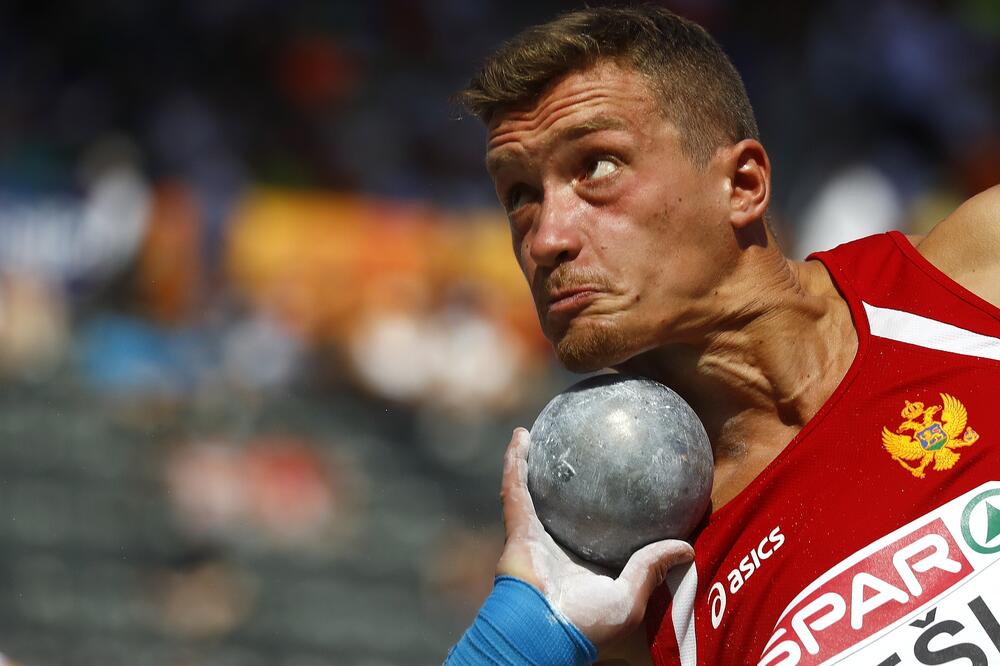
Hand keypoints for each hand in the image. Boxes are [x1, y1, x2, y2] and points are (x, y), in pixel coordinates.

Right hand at [496, 428, 693, 649]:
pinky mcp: (518, 527)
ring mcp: (534, 535)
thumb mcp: (630, 597)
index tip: (620, 483)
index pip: (593, 530)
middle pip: (559, 504)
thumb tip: (687, 547)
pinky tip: (523, 435)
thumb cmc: (587, 623)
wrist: (544, 630)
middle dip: (564, 480)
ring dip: (532, 461)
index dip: (602, 509)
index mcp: (581, 564)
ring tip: (540, 432)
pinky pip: (516, 487)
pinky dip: (516, 461)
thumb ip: (651, 568)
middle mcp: (556, 546)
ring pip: (531, 489)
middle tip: (579, 451)